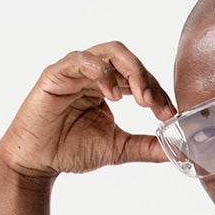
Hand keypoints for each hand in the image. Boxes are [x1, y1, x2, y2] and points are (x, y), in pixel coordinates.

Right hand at [0, 40, 177, 180]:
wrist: (38, 161)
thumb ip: (146, 146)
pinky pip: (81, 60)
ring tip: (141, 99)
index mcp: (108, 86)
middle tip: (156, 105)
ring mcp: (75, 70)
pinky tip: (114, 95)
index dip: (158, 92)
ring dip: (131, 72)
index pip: (139, 78)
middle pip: (128, 59)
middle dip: (148, 80)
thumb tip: (177, 150)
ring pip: (109, 53)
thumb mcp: (118, 148)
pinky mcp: (56, 74)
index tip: (170, 114)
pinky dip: (102, 72)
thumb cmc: (71, 150)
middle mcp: (93, 73)